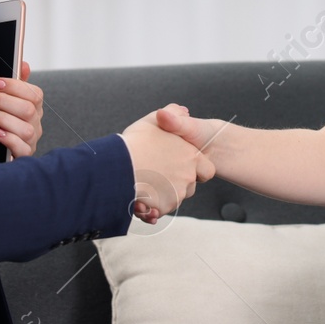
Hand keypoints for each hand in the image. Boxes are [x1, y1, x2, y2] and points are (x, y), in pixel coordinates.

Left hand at [0, 60, 43, 159]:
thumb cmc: (0, 120)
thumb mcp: (6, 100)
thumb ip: (16, 83)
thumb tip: (23, 64)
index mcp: (34, 107)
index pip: (34, 94)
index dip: (15, 87)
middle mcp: (36, 123)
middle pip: (28, 110)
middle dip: (2, 101)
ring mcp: (31, 140)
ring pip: (25, 129)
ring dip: (2, 119)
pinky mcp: (24, 155)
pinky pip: (22, 149)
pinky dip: (9, 139)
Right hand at [139, 104, 226, 223]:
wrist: (117, 165)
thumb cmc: (135, 143)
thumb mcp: (155, 120)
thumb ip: (172, 115)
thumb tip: (182, 111)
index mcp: (191, 156)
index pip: (207, 170)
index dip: (196, 170)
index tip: (181, 167)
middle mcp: (187, 176)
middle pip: (188, 187)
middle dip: (174, 184)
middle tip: (155, 176)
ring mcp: (176, 194)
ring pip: (172, 199)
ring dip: (160, 196)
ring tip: (143, 186)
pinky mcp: (163, 207)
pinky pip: (159, 211)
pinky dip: (151, 209)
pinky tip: (139, 200)